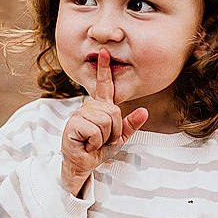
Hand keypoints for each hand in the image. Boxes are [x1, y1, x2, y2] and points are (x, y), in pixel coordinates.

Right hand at [61, 49, 147, 195]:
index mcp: (99, 108)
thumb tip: (145, 111)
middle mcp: (89, 107)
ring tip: (94, 142)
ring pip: (105, 121)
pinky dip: (95, 142)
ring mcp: (79, 115)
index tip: (104, 53)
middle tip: (103, 139)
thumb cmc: (97, 150)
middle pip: (113, 111)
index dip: (104, 69)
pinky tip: (87, 145)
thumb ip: (131, 124)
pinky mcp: (73, 125)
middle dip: (114, 130)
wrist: (83, 165)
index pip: (104, 86)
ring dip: (104, 137)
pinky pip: (96, 131)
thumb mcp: (119, 137)